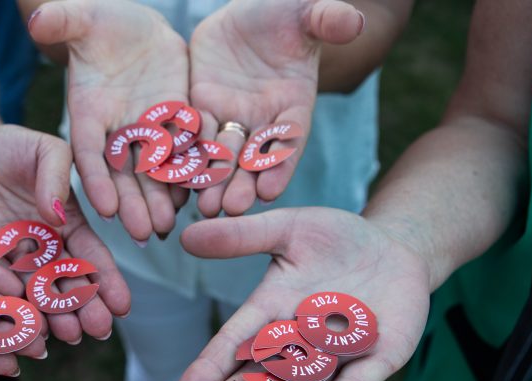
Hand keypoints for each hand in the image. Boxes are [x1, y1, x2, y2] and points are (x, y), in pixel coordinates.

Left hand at [0, 124, 130, 343]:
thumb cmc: (11, 145)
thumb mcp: (44, 148)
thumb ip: (55, 175)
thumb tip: (57, 215)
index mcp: (68, 224)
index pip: (92, 256)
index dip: (107, 281)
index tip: (123, 306)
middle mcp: (45, 248)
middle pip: (68, 283)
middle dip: (85, 307)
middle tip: (99, 330)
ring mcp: (14, 258)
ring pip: (36, 293)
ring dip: (53, 315)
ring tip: (68, 336)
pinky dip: (10, 307)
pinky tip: (22, 326)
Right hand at [29, 0, 189, 241]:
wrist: (136, 30)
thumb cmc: (103, 22)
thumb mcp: (83, 17)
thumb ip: (62, 20)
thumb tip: (36, 20)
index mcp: (89, 113)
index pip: (89, 152)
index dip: (95, 180)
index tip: (103, 208)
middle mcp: (116, 131)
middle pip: (122, 174)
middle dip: (132, 204)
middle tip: (143, 234)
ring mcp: (147, 131)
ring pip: (153, 172)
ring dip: (159, 200)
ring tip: (167, 226)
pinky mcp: (175, 124)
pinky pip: (182, 155)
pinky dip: (186, 177)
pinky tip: (195, 198)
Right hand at [175, 208, 429, 380]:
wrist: (398, 248)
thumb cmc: (337, 239)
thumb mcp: (287, 228)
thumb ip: (241, 237)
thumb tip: (186, 237)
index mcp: (271, 312)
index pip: (236, 342)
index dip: (210, 367)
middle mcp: (299, 342)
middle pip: (260, 376)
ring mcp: (338, 355)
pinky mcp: (379, 360)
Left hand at [189, 0, 363, 215]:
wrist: (249, 15)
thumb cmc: (285, 14)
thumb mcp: (307, 13)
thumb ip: (329, 19)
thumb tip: (355, 20)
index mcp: (293, 106)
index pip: (288, 141)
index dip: (280, 166)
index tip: (270, 190)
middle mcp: (262, 121)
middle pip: (252, 159)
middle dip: (242, 184)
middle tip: (232, 210)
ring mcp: (231, 118)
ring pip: (221, 154)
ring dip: (213, 181)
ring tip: (204, 207)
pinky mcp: (202, 107)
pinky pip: (192, 135)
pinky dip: (186, 155)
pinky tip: (176, 178)